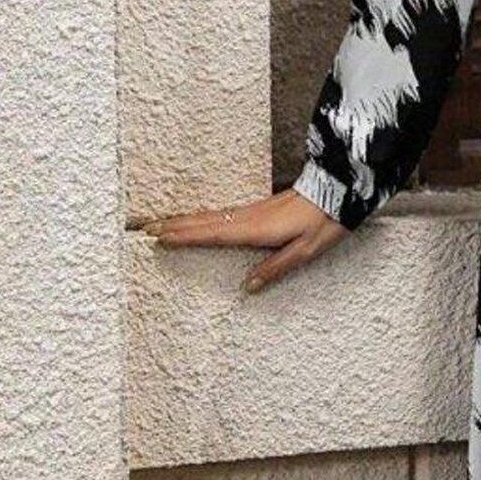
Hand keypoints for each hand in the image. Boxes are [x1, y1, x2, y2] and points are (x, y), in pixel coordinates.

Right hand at [141, 188, 347, 293]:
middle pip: (203, 222)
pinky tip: (196, 220)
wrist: (336, 192)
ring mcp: (251, 211)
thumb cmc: (323, 223)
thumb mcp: (304, 252)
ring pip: (209, 216)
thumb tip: (247, 287)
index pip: (212, 234)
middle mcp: (247, 217)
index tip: (159, 238)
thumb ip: (274, 269)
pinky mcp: (257, 209)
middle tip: (143, 228)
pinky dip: (201, 217)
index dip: (185, 236)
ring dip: (182, 220)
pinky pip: (221, 213)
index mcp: (255, 229)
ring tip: (159, 223)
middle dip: (172, 225)